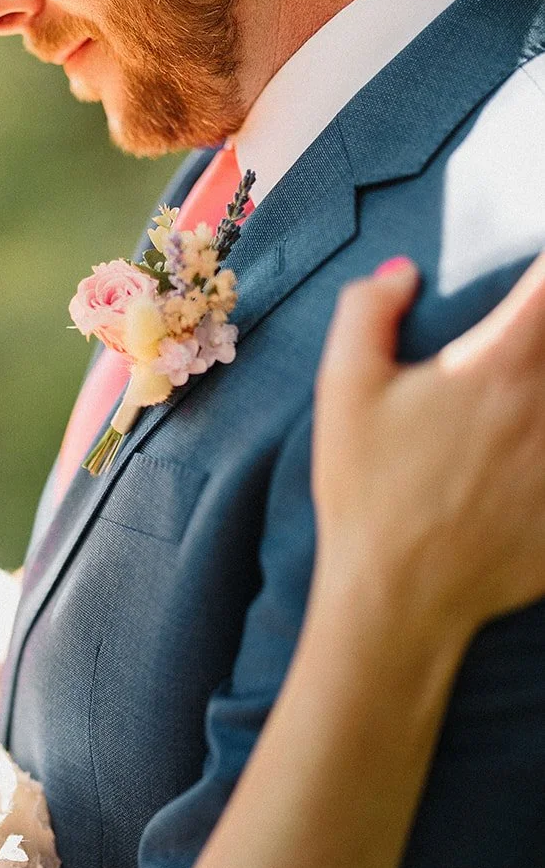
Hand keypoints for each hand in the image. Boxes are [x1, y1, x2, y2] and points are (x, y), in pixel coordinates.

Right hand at [313, 251, 544, 641]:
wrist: (399, 597)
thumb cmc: (367, 490)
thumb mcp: (342, 389)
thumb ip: (365, 310)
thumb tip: (402, 273)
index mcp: (500, 364)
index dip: (544, 270)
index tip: (533, 279)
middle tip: (523, 348)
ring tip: (524, 404)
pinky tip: (533, 460)